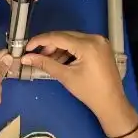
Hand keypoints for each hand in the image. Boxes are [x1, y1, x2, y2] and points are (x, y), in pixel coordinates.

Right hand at [20, 31, 137, 135]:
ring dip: (59, 48)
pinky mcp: (102, 47)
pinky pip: (81, 44)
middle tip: (37, 57)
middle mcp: (95, 38)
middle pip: (66, 36)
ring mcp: (100, 42)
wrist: (111, 102)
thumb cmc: (89, 91)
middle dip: (50, 45)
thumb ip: (45, 64)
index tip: (27, 48)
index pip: (58, 37)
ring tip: (49, 61)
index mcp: (88, 45)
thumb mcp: (65, 76)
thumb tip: (26, 58)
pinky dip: (70, 50)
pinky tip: (62, 61)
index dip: (40, 41)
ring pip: (73, 39)